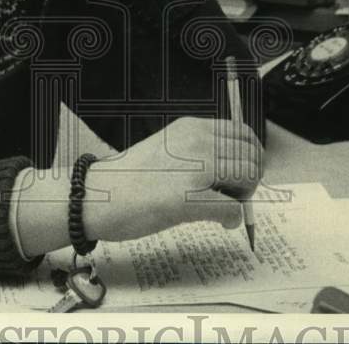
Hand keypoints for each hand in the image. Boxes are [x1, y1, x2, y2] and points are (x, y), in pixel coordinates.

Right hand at [82, 116, 262, 241]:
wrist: (96, 196)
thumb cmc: (130, 178)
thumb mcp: (169, 147)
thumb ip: (200, 151)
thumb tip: (235, 168)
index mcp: (192, 127)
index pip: (244, 133)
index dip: (251, 155)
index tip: (242, 173)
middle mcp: (197, 142)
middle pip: (252, 156)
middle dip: (251, 178)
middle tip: (235, 194)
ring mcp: (194, 169)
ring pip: (249, 177)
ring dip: (245, 196)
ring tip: (226, 206)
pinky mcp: (188, 199)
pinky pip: (233, 208)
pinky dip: (233, 218)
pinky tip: (220, 221)